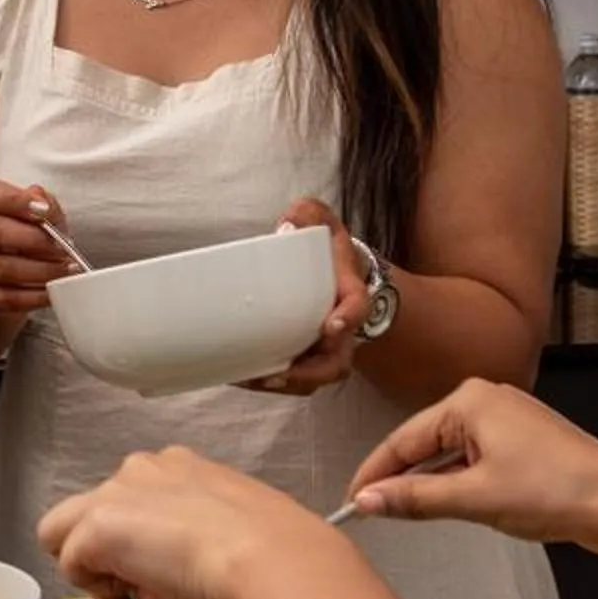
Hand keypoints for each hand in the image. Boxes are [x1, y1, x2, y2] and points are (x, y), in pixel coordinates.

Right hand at [0, 178, 73, 316]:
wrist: (3, 273)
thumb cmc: (26, 234)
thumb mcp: (38, 213)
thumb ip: (45, 204)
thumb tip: (45, 204)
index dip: (17, 201)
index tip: (44, 210)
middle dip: (35, 240)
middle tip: (63, 248)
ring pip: (4, 268)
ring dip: (41, 270)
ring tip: (66, 270)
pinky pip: (8, 298)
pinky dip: (35, 296)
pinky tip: (54, 292)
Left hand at [37, 446, 343, 598]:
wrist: (272, 561)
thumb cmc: (271, 557)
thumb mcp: (228, 538)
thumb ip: (192, 545)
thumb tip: (169, 580)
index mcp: (180, 467)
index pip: (135, 504)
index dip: (139, 548)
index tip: (161, 583)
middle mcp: (142, 469)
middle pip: (89, 512)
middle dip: (105, 555)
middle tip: (139, 596)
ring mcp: (115, 494)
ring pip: (65, 532)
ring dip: (95, 571)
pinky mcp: (96, 526)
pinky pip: (71, 565)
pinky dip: (97, 594)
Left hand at [238, 198, 368, 396]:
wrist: (333, 269)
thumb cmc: (324, 245)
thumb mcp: (320, 220)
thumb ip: (307, 214)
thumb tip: (286, 226)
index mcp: (349, 293)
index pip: (356, 308)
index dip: (346, 319)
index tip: (330, 327)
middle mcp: (342, 328)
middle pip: (336, 362)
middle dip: (310, 372)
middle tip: (278, 374)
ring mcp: (326, 348)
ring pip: (315, 379)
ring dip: (286, 384)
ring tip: (251, 379)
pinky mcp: (306, 358)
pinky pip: (295, 380)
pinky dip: (271, 382)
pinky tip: (241, 377)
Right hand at [342, 378, 597, 565]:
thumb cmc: (558, 491)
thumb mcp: (474, 498)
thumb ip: (415, 499)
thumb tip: (368, 501)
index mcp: (471, 399)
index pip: (403, 439)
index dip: (373, 474)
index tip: (350, 503)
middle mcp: (487, 400)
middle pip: (424, 443)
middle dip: (399, 479)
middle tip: (368, 513)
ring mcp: (508, 421)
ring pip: (449, 454)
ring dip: (428, 485)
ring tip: (400, 515)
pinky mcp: (524, 444)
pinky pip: (473, 461)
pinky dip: (456, 484)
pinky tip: (445, 507)